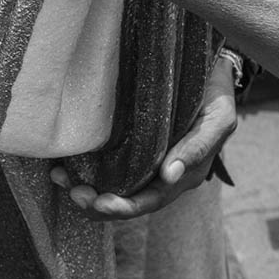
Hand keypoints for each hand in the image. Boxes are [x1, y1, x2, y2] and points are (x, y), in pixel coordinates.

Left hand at [50, 55, 236, 219]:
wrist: (211, 71)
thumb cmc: (216, 96)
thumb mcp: (217, 120)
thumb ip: (197, 148)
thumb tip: (169, 176)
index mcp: (181, 174)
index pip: (150, 200)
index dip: (125, 206)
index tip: (101, 203)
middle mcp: (160, 174)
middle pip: (126, 199)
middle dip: (98, 203)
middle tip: (76, 195)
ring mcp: (144, 160)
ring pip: (112, 185)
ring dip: (86, 188)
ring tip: (61, 178)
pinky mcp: (130, 143)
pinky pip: (105, 163)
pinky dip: (83, 168)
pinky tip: (63, 164)